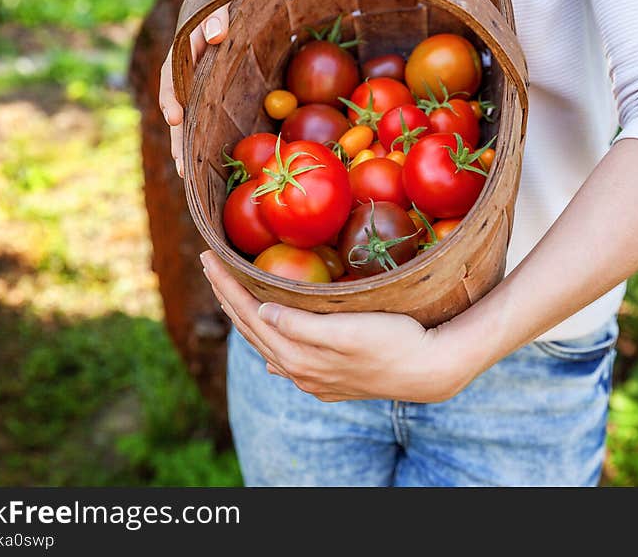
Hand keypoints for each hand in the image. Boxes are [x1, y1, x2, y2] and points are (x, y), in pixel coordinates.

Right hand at [159, 5, 229, 177]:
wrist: (220, 8)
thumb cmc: (219, 6)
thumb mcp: (217, 6)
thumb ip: (216, 17)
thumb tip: (217, 35)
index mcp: (179, 55)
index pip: (170, 80)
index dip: (171, 100)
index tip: (175, 118)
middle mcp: (181, 77)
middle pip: (175, 110)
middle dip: (177, 139)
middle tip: (182, 165)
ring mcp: (192, 89)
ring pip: (184, 122)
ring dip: (183, 147)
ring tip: (186, 173)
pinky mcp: (204, 98)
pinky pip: (199, 121)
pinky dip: (197, 140)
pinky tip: (200, 163)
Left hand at [200, 250, 481, 402]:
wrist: (430, 370)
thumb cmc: (394, 341)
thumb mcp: (348, 330)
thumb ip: (301, 325)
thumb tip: (262, 312)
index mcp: (297, 354)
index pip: (249, 313)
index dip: (227, 285)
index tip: (208, 256)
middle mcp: (298, 370)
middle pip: (251, 329)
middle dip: (228, 297)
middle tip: (210, 266)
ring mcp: (313, 378)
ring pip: (267, 345)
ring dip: (246, 318)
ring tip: (232, 296)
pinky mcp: (330, 380)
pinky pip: (286, 360)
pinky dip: (271, 343)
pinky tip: (270, 346)